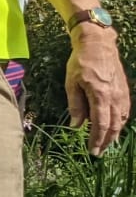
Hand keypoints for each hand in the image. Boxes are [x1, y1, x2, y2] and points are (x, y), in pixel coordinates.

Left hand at [66, 26, 130, 156]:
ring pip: (122, 119)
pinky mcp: (125, 90)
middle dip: (106, 141)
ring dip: (114, 133)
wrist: (98, 44)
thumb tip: (75, 126)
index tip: (93, 150)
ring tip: (106, 143)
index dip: (97, 139)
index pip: (101, 124)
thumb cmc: (81, 62)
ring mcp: (122, 94)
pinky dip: (120, 122)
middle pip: (114, 125)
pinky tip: (115, 126)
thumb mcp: (71, 83)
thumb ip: (75, 105)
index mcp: (100, 96)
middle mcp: (115, 97)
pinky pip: (125, 111)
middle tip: (99, 152)